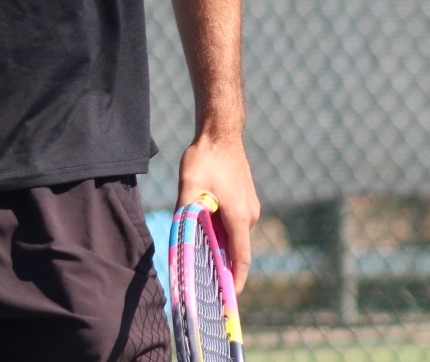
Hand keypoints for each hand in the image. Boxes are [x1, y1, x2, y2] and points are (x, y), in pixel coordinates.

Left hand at [177, 132, 259, 290]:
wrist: (221, 133)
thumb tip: (179, 237)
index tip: (229, 296)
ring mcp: (250, 207)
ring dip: (218, 244)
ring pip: (233, 235)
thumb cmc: (206, 157)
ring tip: (198, 250)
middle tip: (202, 277)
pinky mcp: (246, 200)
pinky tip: (203, 226)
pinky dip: (221, 231)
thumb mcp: (189, 186)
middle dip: (220, 264)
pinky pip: (234, 224)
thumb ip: (186, 213)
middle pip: (236, 248)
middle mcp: (249, 214)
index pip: (241, 257)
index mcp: (238, 215)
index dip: (235, 279)